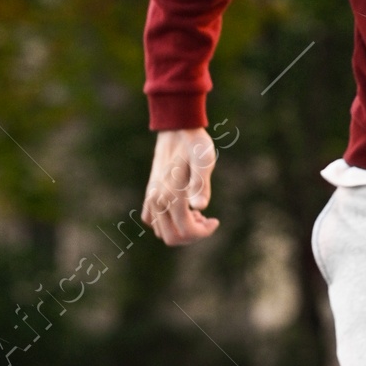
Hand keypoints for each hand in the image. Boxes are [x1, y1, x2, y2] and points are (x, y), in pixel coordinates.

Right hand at [142, 128, 219, 245]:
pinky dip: (167, 223)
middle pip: (172, 238)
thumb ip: (201, 185)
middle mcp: (156, 200)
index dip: (204, 232)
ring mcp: (150, 197)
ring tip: (196, 214)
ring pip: (161, 232)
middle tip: (206, 220)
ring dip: (180, 230)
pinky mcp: (150, 192)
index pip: (186, 231)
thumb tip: (200, 207)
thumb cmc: (195, 144)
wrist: (177, 128)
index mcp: (170, 196)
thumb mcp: (204, 161)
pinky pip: (152, 220)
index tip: (215, 220)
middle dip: (192, 235)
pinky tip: (183, 210)